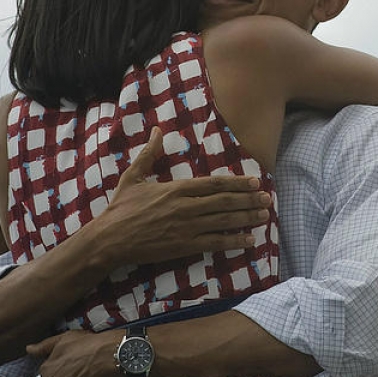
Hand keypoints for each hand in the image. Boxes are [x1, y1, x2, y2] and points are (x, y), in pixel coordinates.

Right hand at [87, 126, 272, 266]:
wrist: (110, 239)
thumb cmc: (121, 208)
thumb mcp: (133, 176)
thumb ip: (149, 154)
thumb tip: (156, 130)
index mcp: (176, 188)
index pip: (214, 183)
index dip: (237, 182)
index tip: (255, 182)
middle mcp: (185, 206)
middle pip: (224, 201)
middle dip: (248, 200)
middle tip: (267, 199)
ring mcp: (187, 227)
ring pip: (224, 221)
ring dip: (246, 217)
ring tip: (264, 215)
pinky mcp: (184, 246)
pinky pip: (215, 243)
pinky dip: (234, 241)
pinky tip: (249, 240)